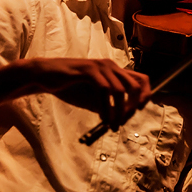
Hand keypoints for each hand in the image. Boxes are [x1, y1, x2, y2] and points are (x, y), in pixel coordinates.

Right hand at [29, 58, 150, 128]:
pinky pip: (104, 91)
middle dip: (131, 108)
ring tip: (111, 125)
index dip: (145, 95)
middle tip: (121, 122)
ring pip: (120, 91)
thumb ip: (109, 106)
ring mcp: (100, 67)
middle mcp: (111, 66)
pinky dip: (105, 107)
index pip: (142, 79)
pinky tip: (102, 118)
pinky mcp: (89, 70)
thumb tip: (122, 119)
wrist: (45, 77)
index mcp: (115, 71)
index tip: (137, 110)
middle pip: (136, 86)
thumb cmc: (70, 87)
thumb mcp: (95, 99)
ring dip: (118, 112)